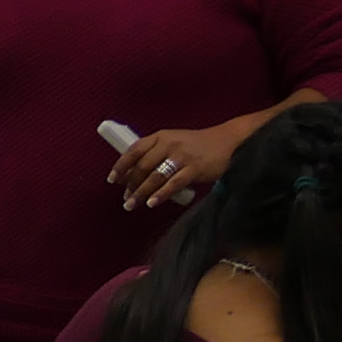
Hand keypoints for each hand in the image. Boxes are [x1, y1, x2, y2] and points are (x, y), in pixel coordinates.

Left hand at [107, 121, 235, 213]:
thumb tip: (136, 175)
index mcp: (161, 136)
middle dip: (130, 184)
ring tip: (132, 205)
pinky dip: (160, 195)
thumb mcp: (175, 142)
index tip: (112, 180)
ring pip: (154, 177)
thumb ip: (157, 154)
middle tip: (125, 198)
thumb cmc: (199, 145)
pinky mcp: (194, 169)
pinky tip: (152, 203)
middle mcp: (169, 144)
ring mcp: (181, 157)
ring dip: (141, 193)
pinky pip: (173, 184)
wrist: (228, 142)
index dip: (121, 165)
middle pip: (142, 166)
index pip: (134, 150)